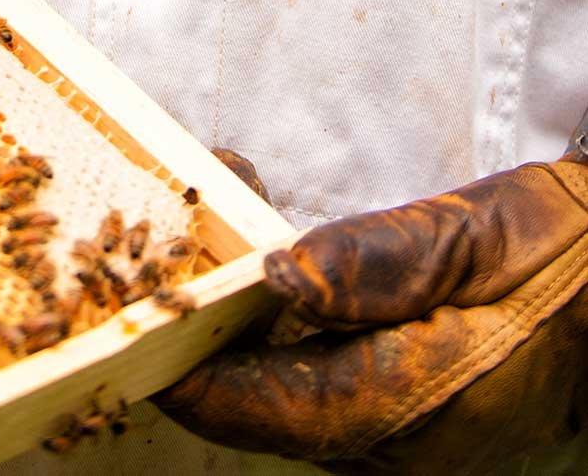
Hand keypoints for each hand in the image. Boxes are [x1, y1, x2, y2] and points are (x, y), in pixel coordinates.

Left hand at [156, 143, 587, 470]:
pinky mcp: (398, 408)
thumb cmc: (564, 260)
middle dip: (193, 326)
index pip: (259, 409)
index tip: (121, 318)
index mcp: (407, 411)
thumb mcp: (475, 239)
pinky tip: (256, 246)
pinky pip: (311, 373)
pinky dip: (270, 318)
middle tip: (146, 242)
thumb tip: (277, 272)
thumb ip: (376, 261)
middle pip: (254, 401)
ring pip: (277, 385)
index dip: (181, 368)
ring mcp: (393, 432)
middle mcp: (390, 441)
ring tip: (194, 222)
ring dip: (227, 314)